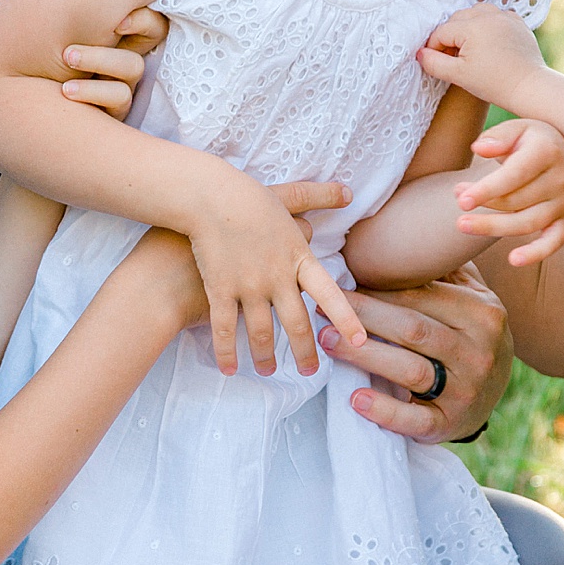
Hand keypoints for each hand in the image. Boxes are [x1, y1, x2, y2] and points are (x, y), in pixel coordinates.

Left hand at [0, 0, 166, 120]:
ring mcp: (121, 83)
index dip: (142, 12)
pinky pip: (119, 99)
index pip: (146, 7)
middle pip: (156, 30)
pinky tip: (64, 90)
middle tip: (111, 22)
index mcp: (110, 27)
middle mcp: (122, 51)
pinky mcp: (113, 112)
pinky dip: (92, 92)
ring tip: (67, 56)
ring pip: (133, 67)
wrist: (27, 112)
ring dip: (100, 58)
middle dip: (137, 22)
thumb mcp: (30, 27)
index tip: (116, 15)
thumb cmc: (31, 62)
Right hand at [186, 172, 361, 377]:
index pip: (329, 293)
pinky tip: (229, 368)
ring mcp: (248, 285)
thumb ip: (315, 204)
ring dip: (265, 356)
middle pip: (296, 323)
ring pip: (261, 332)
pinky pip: (225, 329)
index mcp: (297, 256)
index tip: (358, 341)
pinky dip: (227, 352)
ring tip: (267, 371)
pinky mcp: (219, 290)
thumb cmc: (244, 193)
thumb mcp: (285, 200)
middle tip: (310, 370)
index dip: (345, 318)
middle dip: (304, 351)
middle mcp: (277, 276)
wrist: (205, 196)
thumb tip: (348, 194)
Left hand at [326, 266, 513, 443]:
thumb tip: (400, 229)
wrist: (495, 396)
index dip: (376, 291)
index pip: (422, 298)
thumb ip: (445, 272)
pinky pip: (416, 419)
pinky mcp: (451, 424)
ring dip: (364, 356)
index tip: (335, 284)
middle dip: (362, 318)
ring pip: (410, 369)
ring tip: (327, 344)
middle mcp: (479, 350)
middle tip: (320, 311)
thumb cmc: (469, 337)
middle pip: (412, 328)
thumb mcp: (472, 300)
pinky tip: (355, 399)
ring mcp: (467, 390)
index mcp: (483, 313)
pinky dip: (385, 410)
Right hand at [417, 2, 548, 113]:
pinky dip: (487, 25)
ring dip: (467, 26)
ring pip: (476, 13)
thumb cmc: (494, 83)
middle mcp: (489, 14)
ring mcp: (505, 16)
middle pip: (457, 19)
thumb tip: (420, 53)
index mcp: (473, 26)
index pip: (442, 32)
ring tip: (469, 48)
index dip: (434, 48)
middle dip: (450, 36)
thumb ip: (434, 63)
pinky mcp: (517, 22)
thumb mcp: (458, 76)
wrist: (529, 87)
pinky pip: (495, 16)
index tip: (437, 63)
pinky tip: (487, 43)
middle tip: (453, 58)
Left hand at [454, 118, 563, 265]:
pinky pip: (554, 241)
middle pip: (516, 201)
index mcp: (547, 151)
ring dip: (493, 227)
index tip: (461, 199)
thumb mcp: (513, 128)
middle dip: (484, 204)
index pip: (514, 175)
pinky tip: (513, 260)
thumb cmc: (526, 140)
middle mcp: (561, 178)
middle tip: (458, 201)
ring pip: (527, 222)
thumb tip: (479, 148)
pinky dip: (536, 253)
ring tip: (463, 224)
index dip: (487, 189)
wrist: (554, 148)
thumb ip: (497, 137)